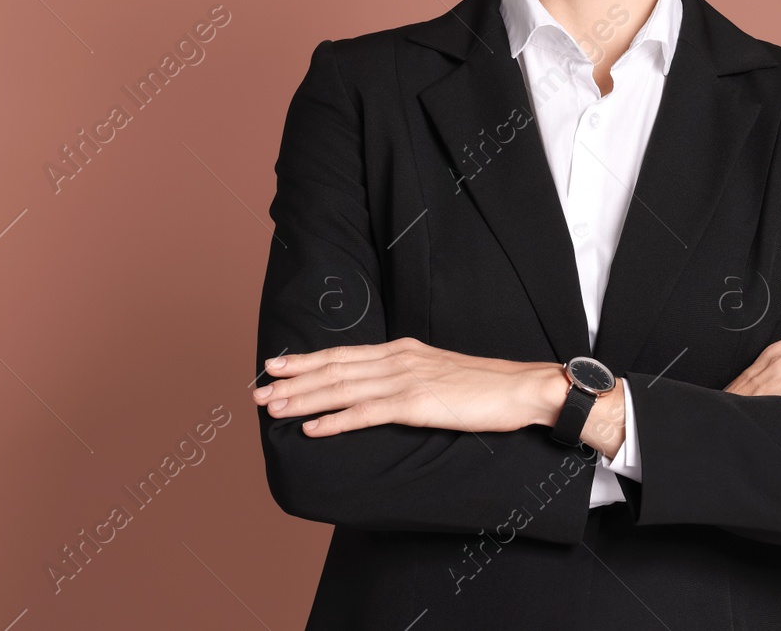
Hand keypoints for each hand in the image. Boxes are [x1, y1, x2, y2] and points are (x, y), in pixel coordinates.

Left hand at [254, 337, 558, 437]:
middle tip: (257, 390)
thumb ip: (408, 378)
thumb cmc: (486, 387)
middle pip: (333, 368)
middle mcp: (398, 359)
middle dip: (292, 380)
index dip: (306, 361)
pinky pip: (366, 413)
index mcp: (402, 350)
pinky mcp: (417, 404)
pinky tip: (312, 429)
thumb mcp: (438, 375)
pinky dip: (334, 421)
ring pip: (342, 389)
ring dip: (303, 400)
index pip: (343, 354)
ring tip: (272, 408)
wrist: (522, 389)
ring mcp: (406, 380)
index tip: (275, 366)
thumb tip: (382, 393)